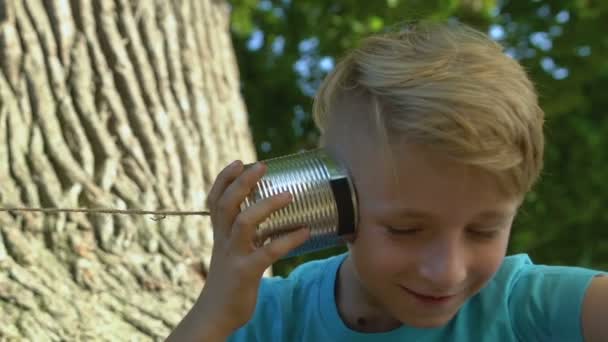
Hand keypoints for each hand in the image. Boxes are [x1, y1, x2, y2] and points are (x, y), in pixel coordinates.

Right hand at [168, 160, 309, 340]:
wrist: (215, 313)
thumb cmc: (229, 280)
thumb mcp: (230, 252)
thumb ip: (244, 236)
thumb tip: (273, 219)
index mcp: (219, 233)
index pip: (214, 199)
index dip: (224, 179)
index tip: (239, 162)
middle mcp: (223, 240)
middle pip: (226, 203)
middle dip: (242, 182)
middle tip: (262, 166)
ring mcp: (233, 255)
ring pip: (244, 222)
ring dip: (267, 205)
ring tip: (289, 194)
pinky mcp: (246, 272)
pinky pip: (268, 252)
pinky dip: (288, 240)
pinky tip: (306, 232)